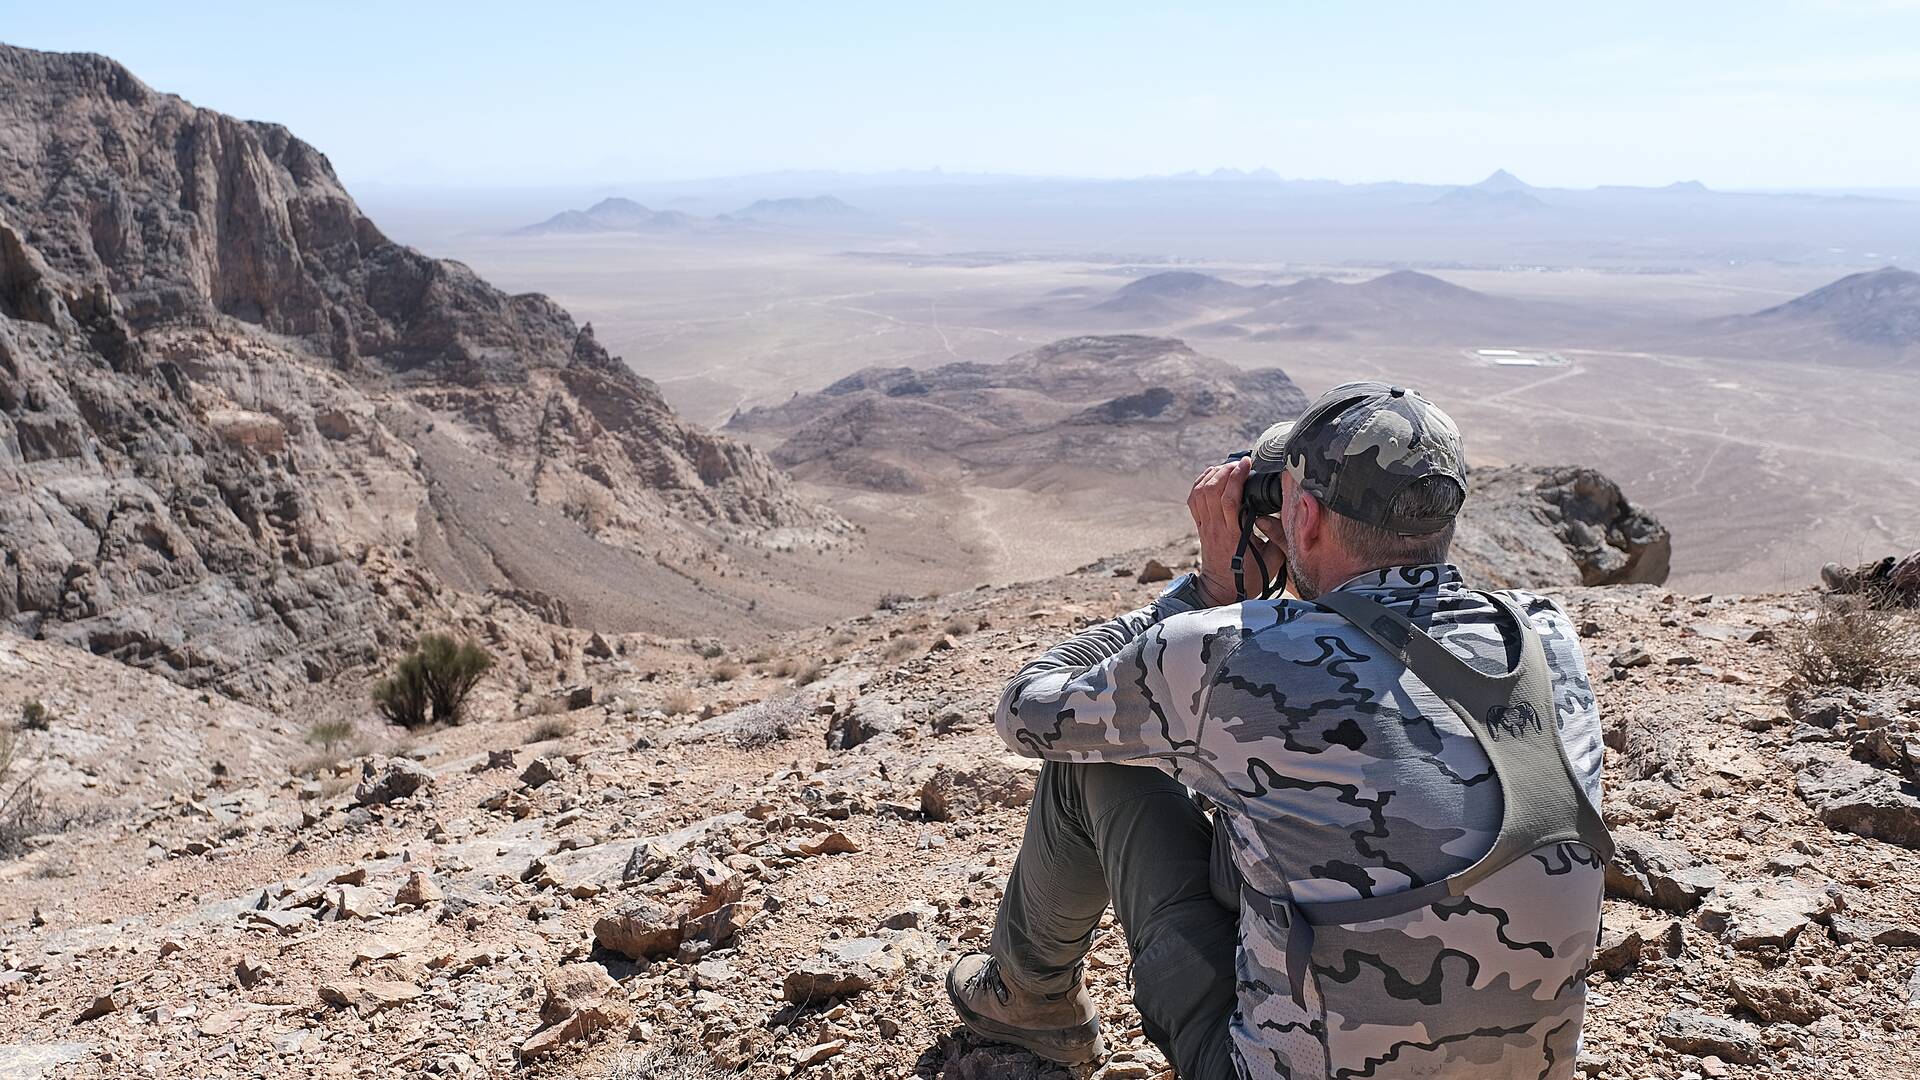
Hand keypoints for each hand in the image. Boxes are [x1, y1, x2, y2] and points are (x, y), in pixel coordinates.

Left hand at [1188, 457, 1282, 606]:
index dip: (1236, 478)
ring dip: (1212, 475)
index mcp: (1233, 535)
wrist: (1222, 592)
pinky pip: (1194, 500)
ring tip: (1228, 467)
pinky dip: (1200, 483)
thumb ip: (1279, 538)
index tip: (1247, 463)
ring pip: (1200, 493)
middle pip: (1212, 490)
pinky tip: (1212, 476)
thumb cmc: (1250, 578)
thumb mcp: (1273, 560)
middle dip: (1225, 471)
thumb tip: (1286, 516)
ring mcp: (1205, 527)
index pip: (1229, 499)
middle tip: (1239, 463)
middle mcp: (1216, 528)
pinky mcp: (1200, 527)